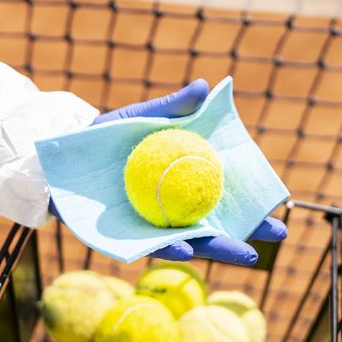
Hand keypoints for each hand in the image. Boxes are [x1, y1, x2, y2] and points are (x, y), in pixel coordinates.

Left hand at [49, 79, 286, 264]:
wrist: (61, 158)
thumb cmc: (103, 136)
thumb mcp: (138, 117)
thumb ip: (170, 108)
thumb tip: (204, 86)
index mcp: (185, 180)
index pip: (226, 192)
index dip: (253, 200)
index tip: (280, 202)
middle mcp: (175, 208)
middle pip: (219, 224)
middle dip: (249, 233)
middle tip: (280, 235)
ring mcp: (154, 226)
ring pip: (194, 242)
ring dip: (218, 249)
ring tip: (245, 255)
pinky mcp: (128, 240)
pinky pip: (152, 246)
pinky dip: (170, 247)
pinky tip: (186, 247)